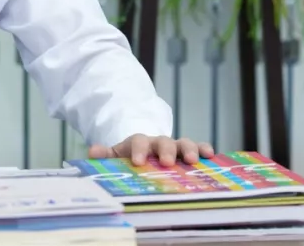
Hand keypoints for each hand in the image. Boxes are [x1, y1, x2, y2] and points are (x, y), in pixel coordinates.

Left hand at [88, 134, 213, 166]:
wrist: (145, 151)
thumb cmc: (130, 158)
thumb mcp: (116, 156)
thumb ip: (106, 155)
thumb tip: (93, 152)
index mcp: (139, 142)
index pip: (138, 141)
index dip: (139, 150)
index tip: (138, 162)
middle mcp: (159, 142)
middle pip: (163, 141)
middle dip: (165, 151)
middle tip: (166, 162)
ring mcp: (175, 146)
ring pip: (183, 143)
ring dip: (188, 149)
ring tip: (192, 161)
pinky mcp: (189, 151)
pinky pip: (199, 147)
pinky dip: (204, 149)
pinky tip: (211, 155)